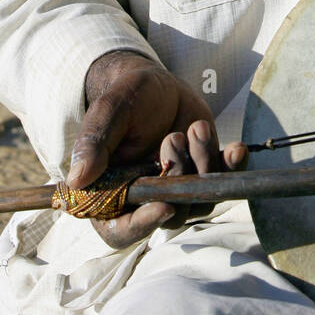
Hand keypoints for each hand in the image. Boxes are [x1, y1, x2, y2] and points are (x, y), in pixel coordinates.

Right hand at [67, 51, 247, 249]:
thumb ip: (94, 143)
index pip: (122, 230)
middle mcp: (145, 200)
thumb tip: (77, 180)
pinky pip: (222, 183)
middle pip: (169, 215)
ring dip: (203, 165)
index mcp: (110, 195)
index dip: (144, 224)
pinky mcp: (201, 174)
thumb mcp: (108, 113)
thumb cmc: (124, 99)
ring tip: (195, 128)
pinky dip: (232, 169)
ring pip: (198, 199)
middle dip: (178, 178)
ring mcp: (177, 190)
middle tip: (175, 138)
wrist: (154, 85)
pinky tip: (236, 149)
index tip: (165, 205)